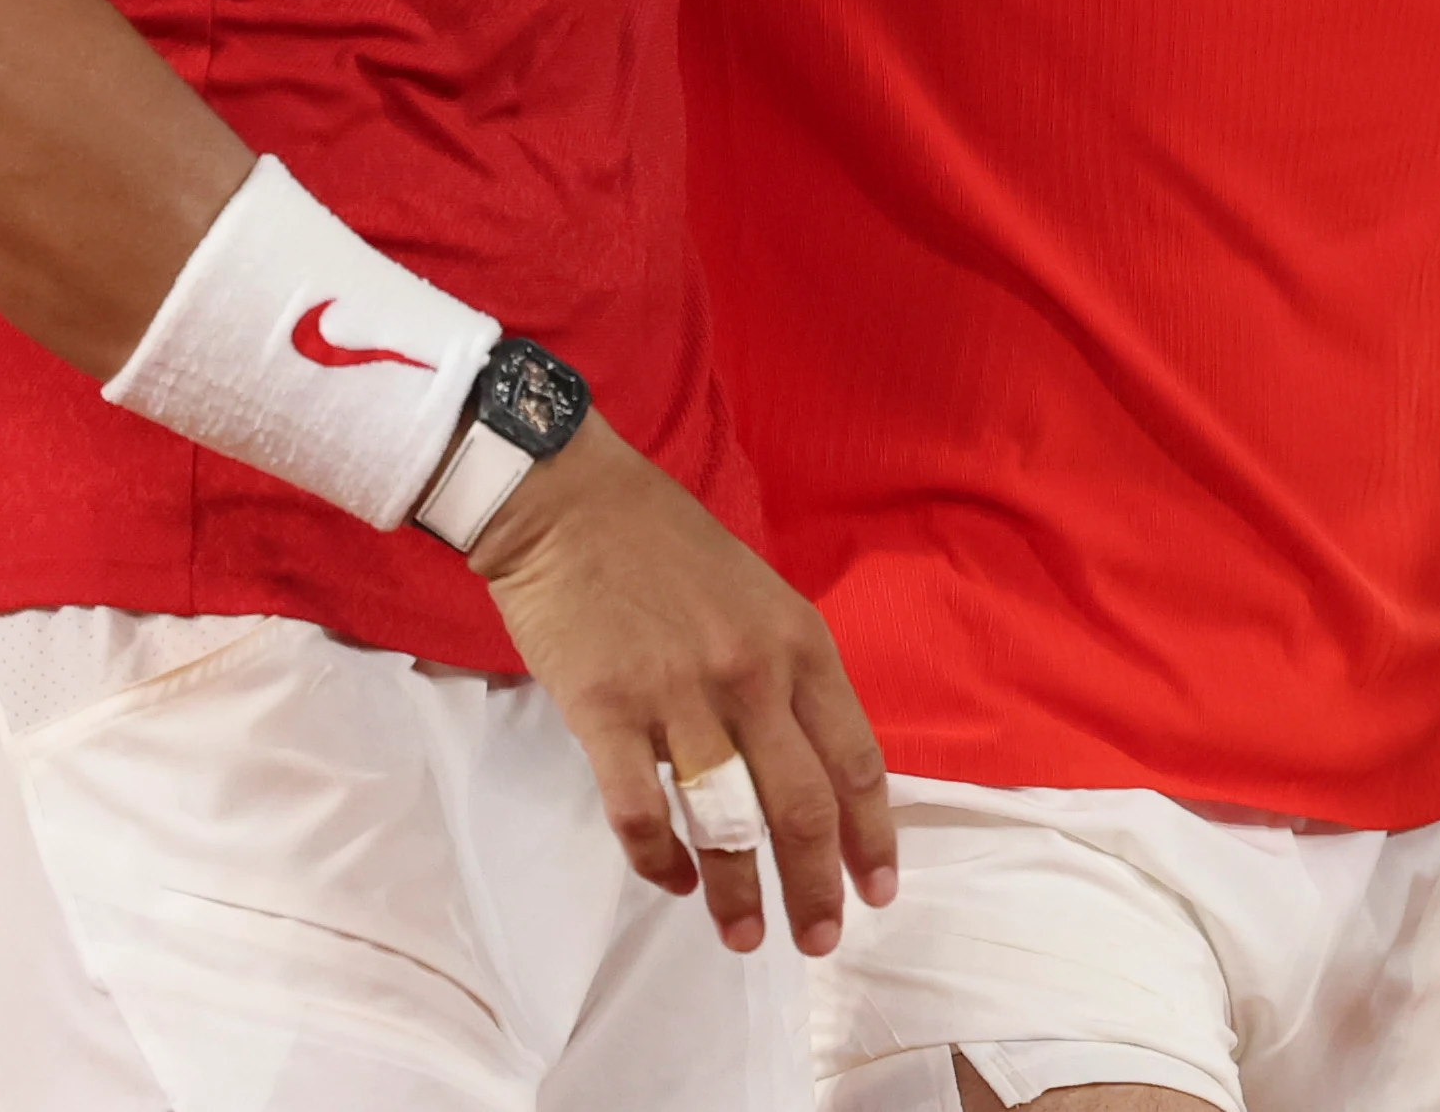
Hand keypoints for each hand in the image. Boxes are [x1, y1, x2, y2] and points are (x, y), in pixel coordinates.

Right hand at [464, 416, 898, 954]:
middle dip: (815, 888)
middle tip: (816, 939)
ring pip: (727, 823)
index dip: (870, 838)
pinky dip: (660, 861)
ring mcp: (678, 695)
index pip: (855, 761)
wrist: (564, 500)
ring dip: (740, 894)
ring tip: (743, 938)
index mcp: (798, 643)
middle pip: (802, 808)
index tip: (875, 891)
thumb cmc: (661, 544)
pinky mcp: (606, 711)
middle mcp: (751, 674)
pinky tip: (673, 880)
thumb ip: (785, 674)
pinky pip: (641, 813)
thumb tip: (805, 764)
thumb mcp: (756, 595)